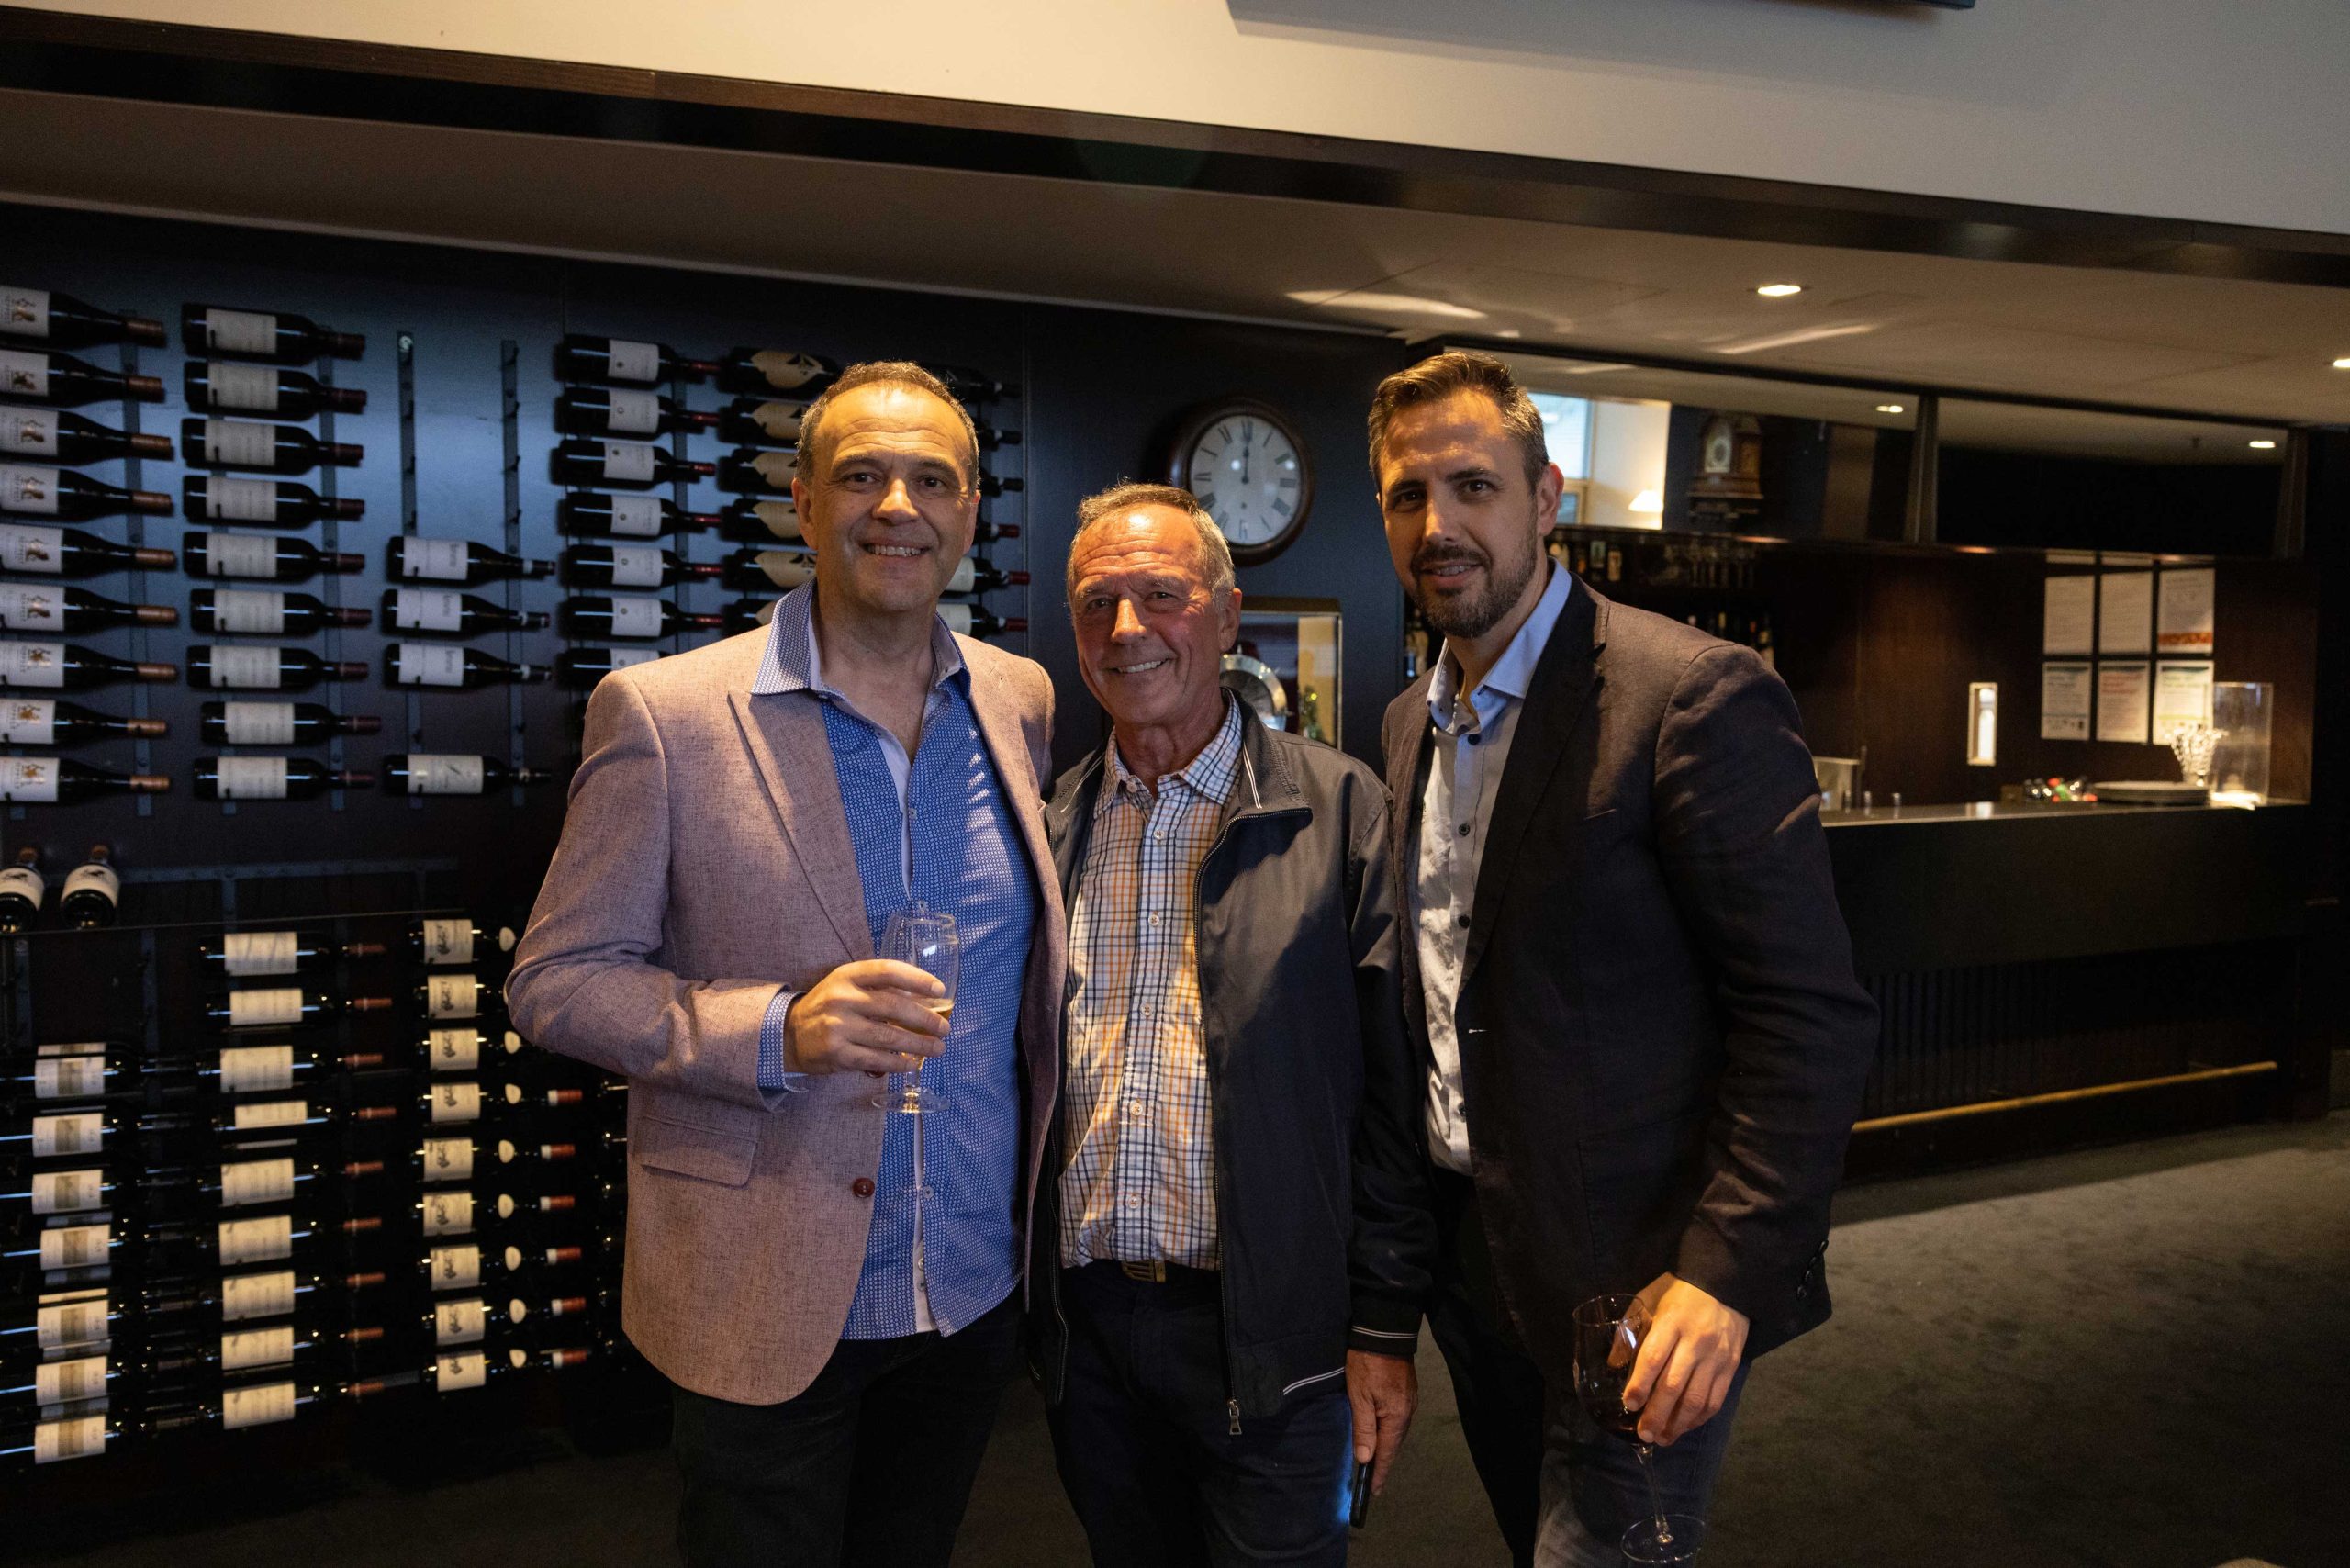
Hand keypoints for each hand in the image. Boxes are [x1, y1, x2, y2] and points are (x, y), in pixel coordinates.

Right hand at [781, 959, 949, 1077]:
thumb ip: (879, 988)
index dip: (917, 979)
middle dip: (925, 1019)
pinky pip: (875, 1060)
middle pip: (893, 1007)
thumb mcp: (847, 985)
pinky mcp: (837, 1053)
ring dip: (918, 1044)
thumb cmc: (829, 1006)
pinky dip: (898, 1063)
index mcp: (848, 975)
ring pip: (888, 1037)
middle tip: (944, 1028)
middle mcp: (842, 998)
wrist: (789, 1032)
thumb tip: (925, 1000)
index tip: (939, 990)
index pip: (887, 971)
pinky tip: (912, 1063)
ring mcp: (838, 1027)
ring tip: (937, 1048)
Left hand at [1346, 1348, 1416, 1494]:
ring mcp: (1410, 1401)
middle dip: (1383, 1462)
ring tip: (1375, 1461)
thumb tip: (1365, 1458)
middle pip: (1394, 1444)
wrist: (1384, 1331)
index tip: (1373, 1491)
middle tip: (1372, 1480)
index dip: (1379, 1473)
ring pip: (1396, 1431)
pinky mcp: (1407, 1392)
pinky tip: (1381, 1433)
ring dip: (1386, 1446)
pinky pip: (1398, 1419)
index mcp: (1396, 1417)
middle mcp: (1408, 1412)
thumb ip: (1363, 1428)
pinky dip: (1389, 1431)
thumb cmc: (1367, 1364)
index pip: (1387, 1453)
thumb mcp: (1359, 1396)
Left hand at [1621, 1272, 1746, 1446]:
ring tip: (1662, 1438)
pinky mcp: (1732, 1366)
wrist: (1726, 1284)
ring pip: (1696, 1399)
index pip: (1654, 1358)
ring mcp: (1717, 1357)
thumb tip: (1614, 1365)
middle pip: (1673, 1385)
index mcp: (1672, 1322)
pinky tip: (1685, 1426)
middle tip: (1643, 1434)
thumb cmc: (1680, 1291)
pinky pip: (1715, 1400)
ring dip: (1678, 1423)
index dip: (1640, 1385)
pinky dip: (1699, 1418)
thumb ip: (1632, 1331)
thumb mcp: (1649, 1299)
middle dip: (1656, 1414)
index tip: (1628, 1404)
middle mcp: (1696, 1342)